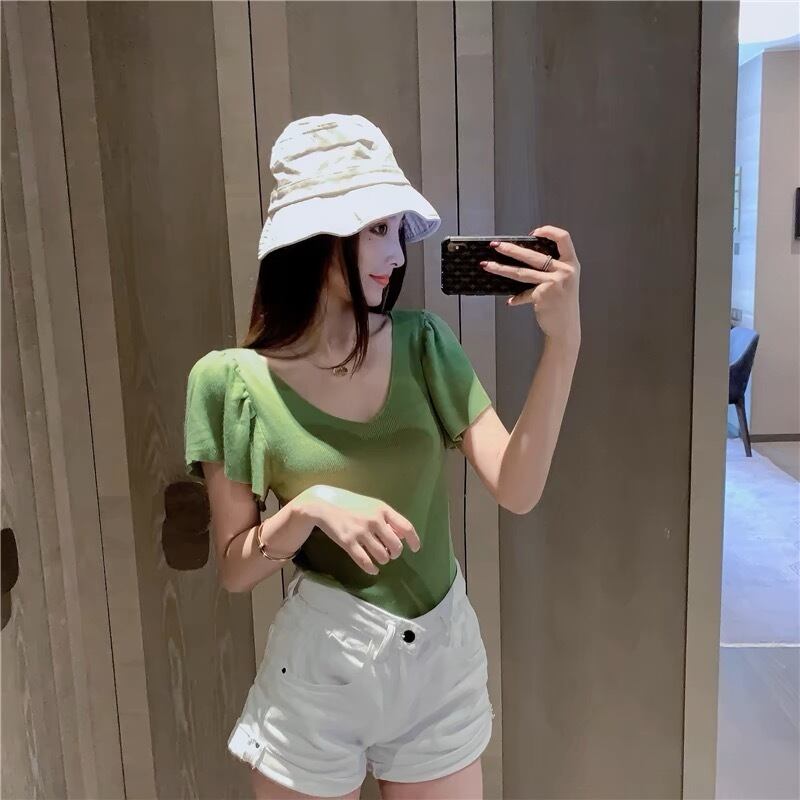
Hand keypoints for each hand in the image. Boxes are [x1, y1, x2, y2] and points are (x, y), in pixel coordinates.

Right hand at [295, 485, 420, 575]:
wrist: (325, 507)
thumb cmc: (352, 506)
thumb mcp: (372, 506)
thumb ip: (388, 518)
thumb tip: (403, 536)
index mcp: (382, 509)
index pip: (406, 527)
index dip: (413, 540)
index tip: (415, 549)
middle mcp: (374, 520)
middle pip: (395, 545)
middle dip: (395, 553)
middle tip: (391, 554)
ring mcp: (361, 532)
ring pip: (382, 555)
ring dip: (384, 560)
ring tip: (381, 558)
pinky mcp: (349, 542)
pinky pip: (365, 561)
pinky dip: (372, 568)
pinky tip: (373, 569)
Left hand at [481, 225, 580, 341]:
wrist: (566, 328)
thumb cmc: (561, 303)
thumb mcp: (563, 281)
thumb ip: (550, 268)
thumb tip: (520, 257)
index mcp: (571, 263)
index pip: (563, 238)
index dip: (548, 231)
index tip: (533, 233)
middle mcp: (564, 271)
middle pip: (533, 255)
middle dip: (511, 249)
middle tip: (495, 245)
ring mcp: (554, 282)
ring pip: (522, 272)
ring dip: (501, 269)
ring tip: (486, 265)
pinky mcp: (543, 295)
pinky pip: (523, 294)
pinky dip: (516, 299)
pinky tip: (510, 302)